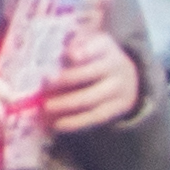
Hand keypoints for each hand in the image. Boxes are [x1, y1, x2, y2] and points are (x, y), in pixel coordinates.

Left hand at [39, 22, 142, 137]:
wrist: (124, 77)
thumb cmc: (92, 58)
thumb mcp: (86, 44)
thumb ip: (69, 44)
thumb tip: (47, 52)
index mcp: (104, 46)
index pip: (97, 46)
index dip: (84, 50)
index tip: (70, 55)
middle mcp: (114, 65)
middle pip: (91, 73)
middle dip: (67, 78)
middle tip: (45, 83)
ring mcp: (117, 88)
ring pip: (91, 98)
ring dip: (66, 103)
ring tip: (46, 107)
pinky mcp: (116, 108)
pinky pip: (94, 117)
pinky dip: (75, 122)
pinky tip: (57, 124)